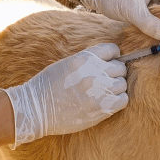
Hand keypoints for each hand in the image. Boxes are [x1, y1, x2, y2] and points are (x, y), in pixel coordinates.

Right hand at [1, 43, 127, 147]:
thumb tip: (106, 61)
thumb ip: (87, 61)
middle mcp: (94, 72)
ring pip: (122, 84)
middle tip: (105, 79)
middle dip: (115, 72)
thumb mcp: (66, 64)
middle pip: (120, 67)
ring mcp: (99, 91)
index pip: (112, 49)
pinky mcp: (101, 108)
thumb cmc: (48, 86)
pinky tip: (108, 101)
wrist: (36, 110)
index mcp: (84, 58)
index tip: (109, 62)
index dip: (113, 56)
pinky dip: (118, 99)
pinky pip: (123, 100)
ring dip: (116, 87)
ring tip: (105, 91)